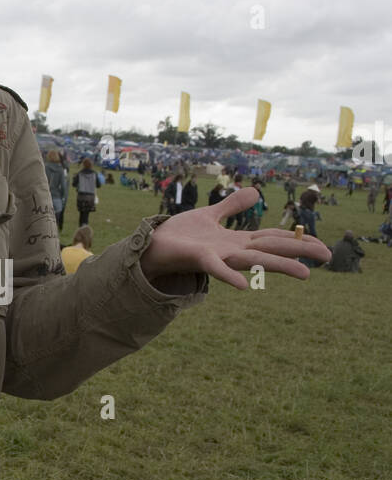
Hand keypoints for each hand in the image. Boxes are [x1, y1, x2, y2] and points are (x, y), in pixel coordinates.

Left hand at [139, 187, 330, 289]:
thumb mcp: (211, 215)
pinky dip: (229, 275)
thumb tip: (256, 193)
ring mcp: (219, 256)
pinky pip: (217, 268)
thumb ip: (233, 205)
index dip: (298, 240)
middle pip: (273, 249)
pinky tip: (243, 286)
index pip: (274, 239)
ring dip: (279, 266)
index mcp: (237, 241)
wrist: (152, 246)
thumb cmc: (180, 235)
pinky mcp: (201, 258)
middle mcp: (233, 250)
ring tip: (305, 274)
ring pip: (255, 259)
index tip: (322, 246)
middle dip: (300, 251)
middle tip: (328, 256)